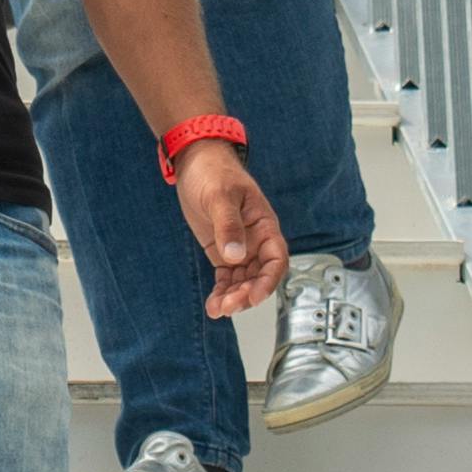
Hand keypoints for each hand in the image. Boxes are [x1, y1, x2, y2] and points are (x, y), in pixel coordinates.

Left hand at [172, 138, 282, 314]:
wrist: (195, 162)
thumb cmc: (214, 172)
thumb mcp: (220, 196)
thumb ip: (228, 225)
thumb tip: (235, 256)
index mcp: (265, 225)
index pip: (276, 259)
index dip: (269, 280)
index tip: (255, 296)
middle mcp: (257, 241)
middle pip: (260, 276)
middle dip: (247, 294)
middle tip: (229, 306)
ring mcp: (240, 248)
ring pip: (244, 281)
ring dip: (234, 297)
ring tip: (217, 310)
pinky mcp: (223, 252)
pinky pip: (227, 278)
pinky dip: (221, 292)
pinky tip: (213, 305)